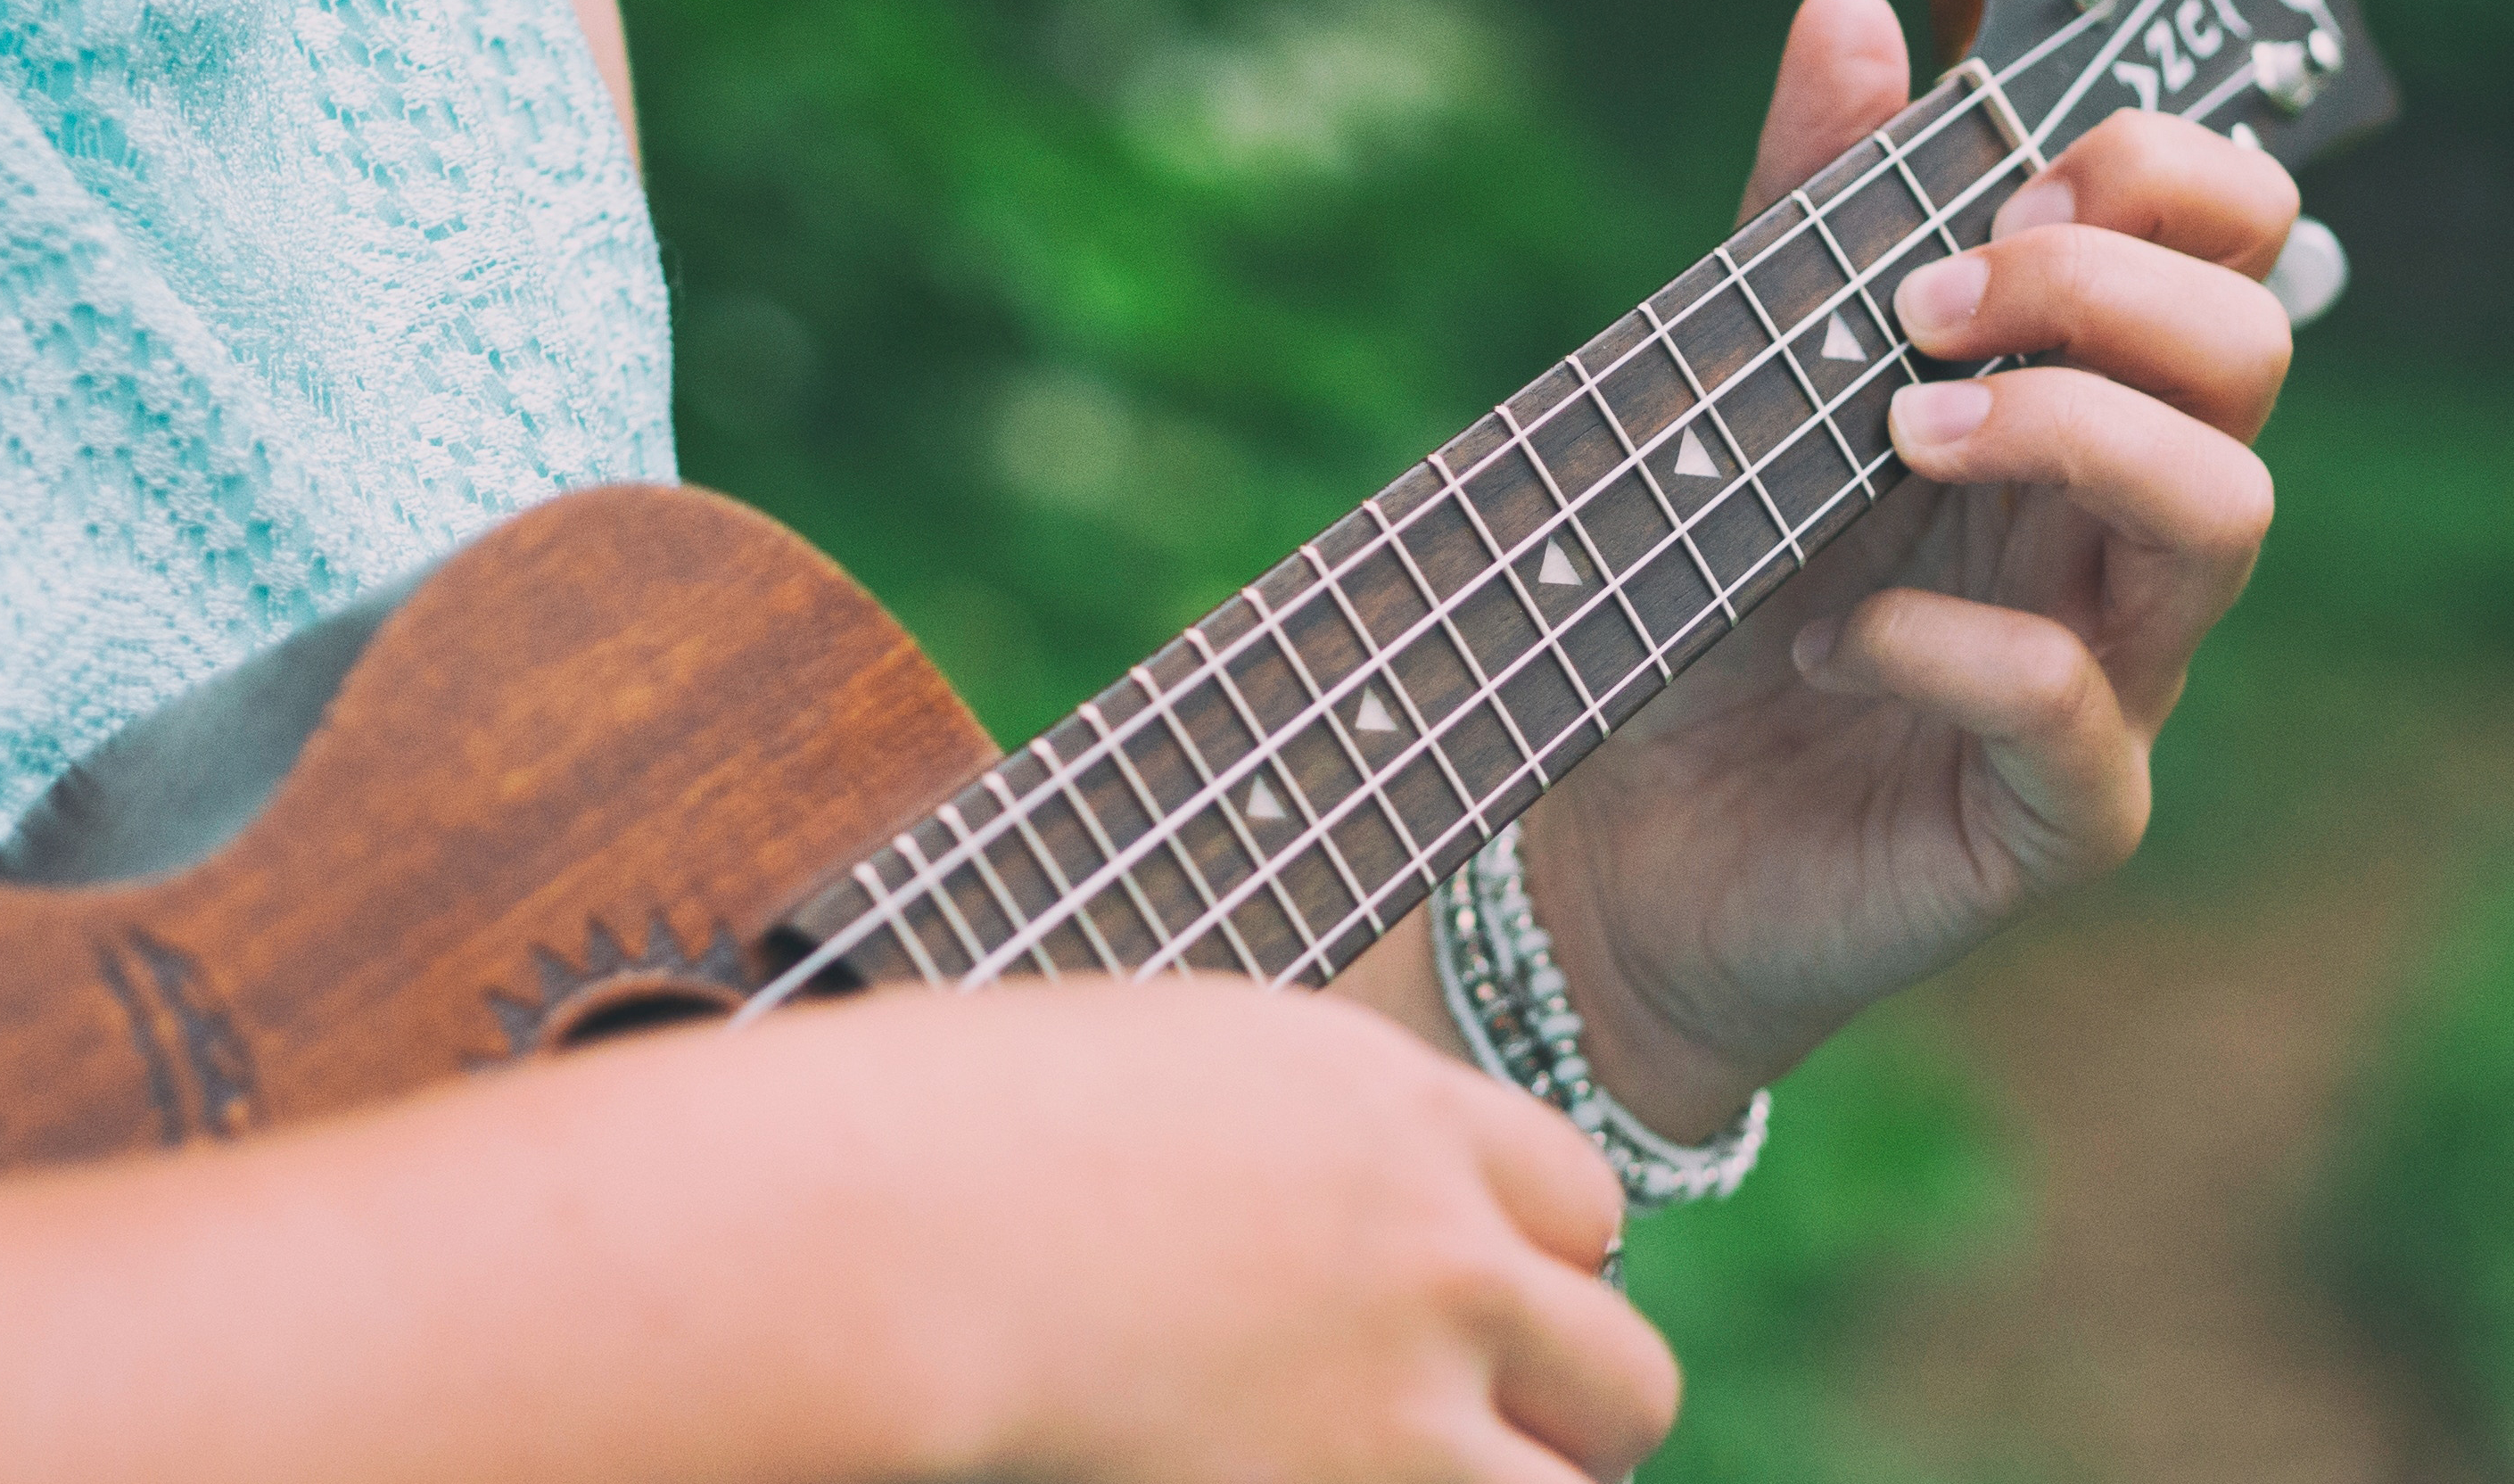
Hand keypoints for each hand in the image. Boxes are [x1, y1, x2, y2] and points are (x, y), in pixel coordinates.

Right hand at [774, 985, 1677, 1482]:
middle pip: (1620, 1368)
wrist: (893, 1233)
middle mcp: (1439, 1252)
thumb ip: (1281, 1139)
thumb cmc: (956, 1134)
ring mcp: (1404, 1401)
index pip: (1581, 1204)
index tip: (1483, 1317)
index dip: (1535, 1275)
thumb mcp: (1164, 1069)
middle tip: (1498, 1450)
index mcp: (1397, 1109)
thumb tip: (1293, 1200)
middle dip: (1570, 1420)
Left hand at [1515, 0, 2294, 1134]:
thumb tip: (1852, 9)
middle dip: (2108, 289)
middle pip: (2257, 354)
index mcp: (2071, 399)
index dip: (2169, 179)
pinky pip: (2079, 711)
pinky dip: (1954, 646)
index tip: (2015, 176)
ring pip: (2224, 517)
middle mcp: (2118, 529)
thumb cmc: (1693, 608)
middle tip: (1930, 302)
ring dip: (2069, 433)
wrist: (1609, 848)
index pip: (2232, 247)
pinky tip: (1833, 636)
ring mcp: (2114, 678)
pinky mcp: (2053, 817)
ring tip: (1900, 433)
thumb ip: (1802, 213)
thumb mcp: (1732, 386)